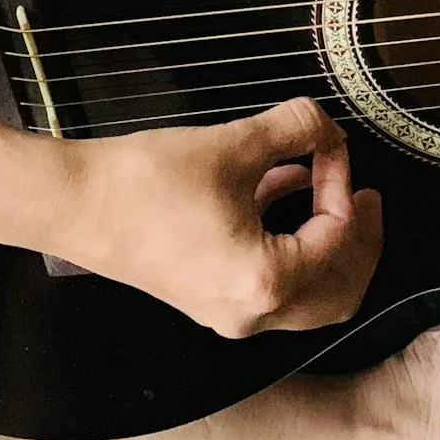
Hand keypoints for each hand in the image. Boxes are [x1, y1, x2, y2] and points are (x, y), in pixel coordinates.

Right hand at [54, 96, 383, 336]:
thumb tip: (327, 126)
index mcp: (267, 283)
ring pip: (307, 292)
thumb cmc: (145, 182)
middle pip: (339, 291)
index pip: (337, 235)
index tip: (333, 145)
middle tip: (366, 195)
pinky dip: (287, 241)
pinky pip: (268, 280)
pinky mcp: (207, 296)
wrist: (73, 202)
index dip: (343, 183)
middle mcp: (252, 313)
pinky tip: (282, 188)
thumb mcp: (236, 144)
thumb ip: (298, 129)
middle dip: (360, 239)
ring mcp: (227, 312)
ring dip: (324, 240)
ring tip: (329, 187)